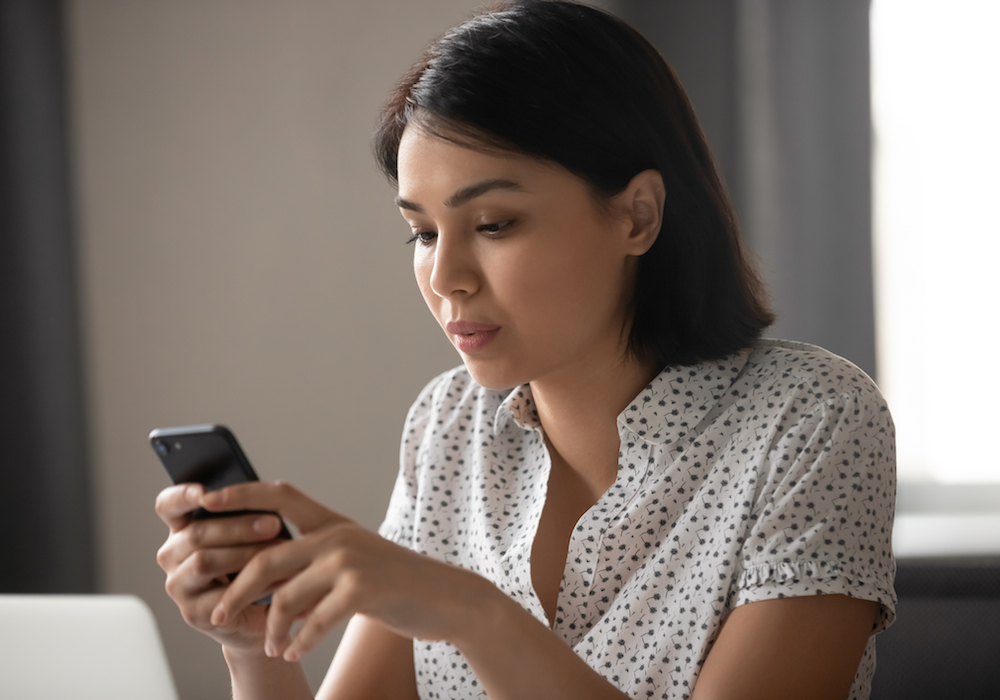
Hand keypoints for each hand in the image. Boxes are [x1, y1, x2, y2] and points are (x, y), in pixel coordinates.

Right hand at [154, 483, 286, 652]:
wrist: (261, 612)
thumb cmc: (253, 562)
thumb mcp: (248, 534)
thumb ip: (243, 513)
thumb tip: (260, 494)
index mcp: (181, 528)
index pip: (168, 506)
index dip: (182, 496)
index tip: (204, 492)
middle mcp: (172, 555)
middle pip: (196, 534)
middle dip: (238, 527)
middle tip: (274, 524)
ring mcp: (178, 585)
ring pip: (204, 562)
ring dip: (245, 554)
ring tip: (278, 549)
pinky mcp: (192, 612)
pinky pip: (220, 595)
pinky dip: (252, 585)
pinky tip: (274, 580)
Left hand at [204, 481, 488, 662]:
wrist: (444, 598)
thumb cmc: (393, 583)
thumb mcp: (351, 561)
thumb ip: (312, 561)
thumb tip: (260, 574)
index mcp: (332, 521)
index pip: (279, 494)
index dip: (240, 494)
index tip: (205, 502)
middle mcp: (337, 534)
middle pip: (267, 557)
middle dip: (236, 589)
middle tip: (217, 613)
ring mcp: (349, 560)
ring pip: (285, 596)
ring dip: (270, 628)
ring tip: (269, 646)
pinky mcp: (361, 588)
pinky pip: (312, 621)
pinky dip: (298, 642)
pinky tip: (292, 652)